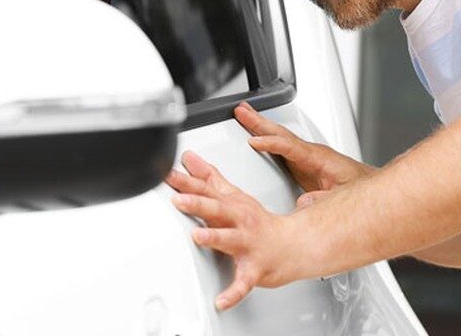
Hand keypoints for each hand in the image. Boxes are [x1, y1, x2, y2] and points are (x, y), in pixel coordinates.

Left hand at [166, 150, 302, 310]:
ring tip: (198, 237)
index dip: (186, 182)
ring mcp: (248, 245)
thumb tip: (189, 159)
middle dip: (199, 204)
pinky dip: (233, 292)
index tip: (168, 175)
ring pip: (231, 241)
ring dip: (215, 238)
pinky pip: (243, 283)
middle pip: (218, 210)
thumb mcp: (233, 195)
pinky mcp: (254, 269)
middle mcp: (240, 222)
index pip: (206, 190)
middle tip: (180, 200)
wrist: (292, 246)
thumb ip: (209, 177)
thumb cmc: (259, 223)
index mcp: (232, 205)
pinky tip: (221, 300)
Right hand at [234, 102, 372, 202]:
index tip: (253, 141)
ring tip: (243, 114)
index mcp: (319, 158)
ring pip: (279, 136)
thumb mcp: (344, 197)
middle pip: (281, 134)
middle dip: (260, 122)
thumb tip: (302, 203)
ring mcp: (306, 156)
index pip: (290, 147)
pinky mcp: (303, 163)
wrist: (370, 188)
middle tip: (241, 110)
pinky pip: (281, 146)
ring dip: (260, 125)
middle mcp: (311, 153)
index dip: (271, 144)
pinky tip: (256, 136)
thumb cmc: (361, 189)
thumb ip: (324, 200)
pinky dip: (266, 138)